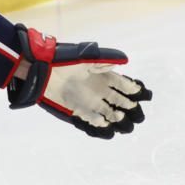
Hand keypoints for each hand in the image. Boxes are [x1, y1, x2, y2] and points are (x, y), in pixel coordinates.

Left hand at [8, 25, 151, 138]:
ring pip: (113, 117)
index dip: (137, 92)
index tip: (141, 94)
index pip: (128, 88)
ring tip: (117, 117)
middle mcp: (102, 92)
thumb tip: (125, 60)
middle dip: (133, 110)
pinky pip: (95, 124)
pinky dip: (100, 126)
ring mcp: (93, 103)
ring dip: (119, 120)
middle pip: (125, 105)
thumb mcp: (86, 58)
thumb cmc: (64, 60)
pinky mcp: (81, 112)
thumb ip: (105, 59)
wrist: (43, 71)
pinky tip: (101, 123)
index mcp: (107, 78)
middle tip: (132, 110)